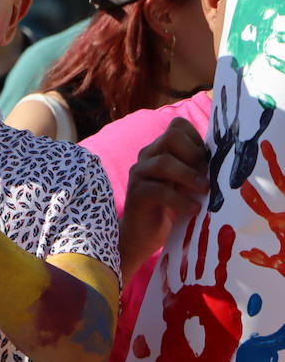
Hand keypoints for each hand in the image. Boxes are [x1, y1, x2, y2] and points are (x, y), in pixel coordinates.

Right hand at [121, 117, 207, 278]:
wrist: (143, 235)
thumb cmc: (170, 207)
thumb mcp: (185, 182)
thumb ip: (196, 167)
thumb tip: (225, 160)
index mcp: (160, 150)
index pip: (178, 126)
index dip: (196, 139)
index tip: (206, 161)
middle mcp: (147, 156)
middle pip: (171, 136)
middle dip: (193, 154)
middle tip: (205, 174)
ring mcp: (139, 174)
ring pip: (164, 162)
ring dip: (189, 176)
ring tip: (204, 191)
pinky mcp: (136, 194)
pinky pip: (159, 190)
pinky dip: (180, 200)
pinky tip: (193, 210)